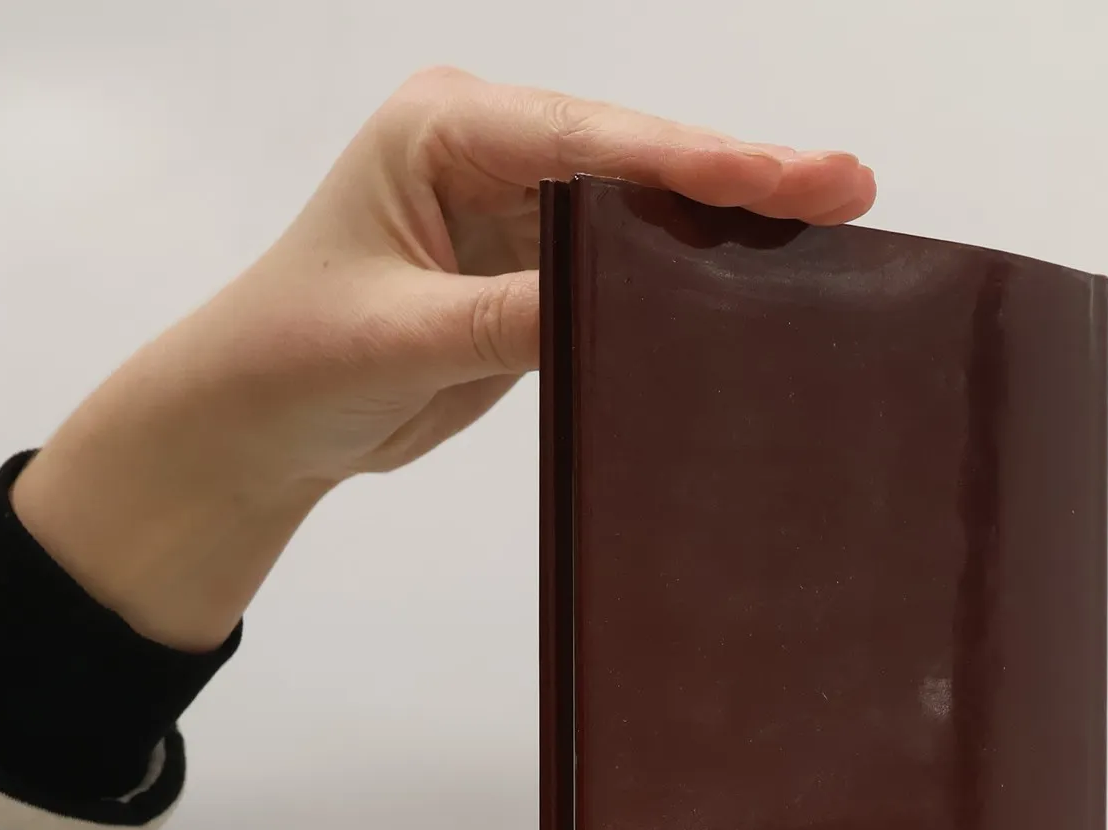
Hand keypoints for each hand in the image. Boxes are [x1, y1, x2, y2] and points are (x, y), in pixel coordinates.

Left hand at [11, 71, 876, 650]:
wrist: (257, 422)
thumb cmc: (294, 360)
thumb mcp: (401, 337)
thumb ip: (510, 315)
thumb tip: (617, 299)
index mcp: (445, 129)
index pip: (595, 142)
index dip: (701, 160)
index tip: (797, 174)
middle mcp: (489, 149)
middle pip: (636, 158)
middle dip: (739, 172)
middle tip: (850, 184)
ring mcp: (517, 208)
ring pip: (641, 206)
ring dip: (726, 219)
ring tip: (832, 222)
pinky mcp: (533, 270)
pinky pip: (627, 263)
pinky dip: (688, 271)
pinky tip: (755, 279)